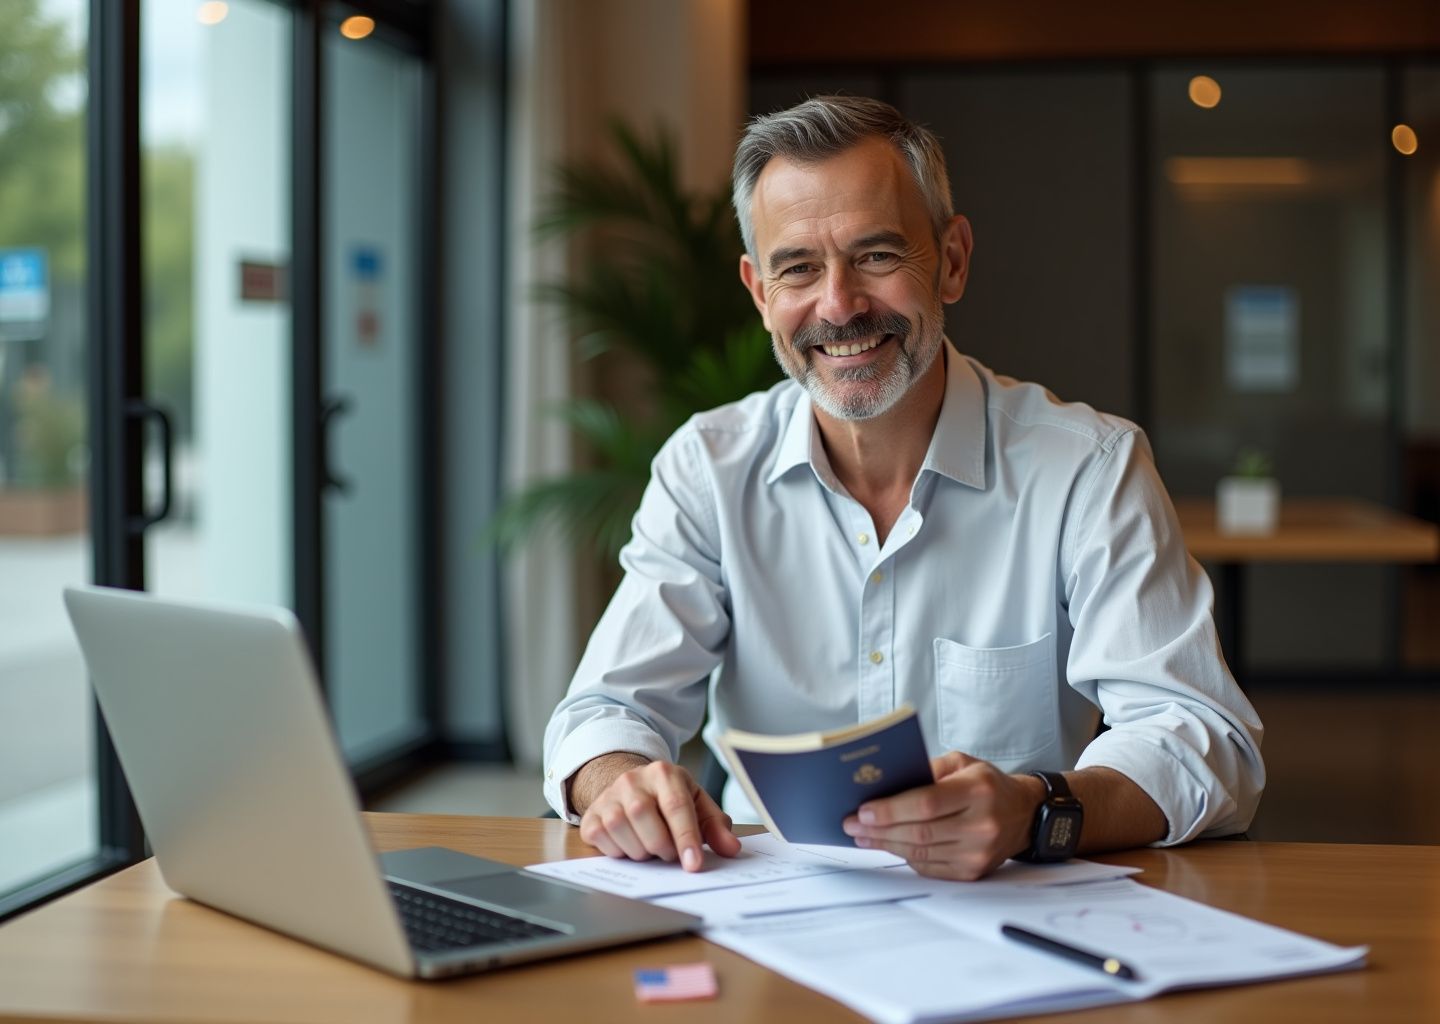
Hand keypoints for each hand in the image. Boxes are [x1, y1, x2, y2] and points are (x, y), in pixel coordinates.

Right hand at [574, 755, 741, 870]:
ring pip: (620, 827)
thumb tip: (731, 848)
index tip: (693, 864)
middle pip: (643, 814)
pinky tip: (630, 846)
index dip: (686, 837)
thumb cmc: (669, 799)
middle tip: (670, 854)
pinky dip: (618, 851)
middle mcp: (633, 780)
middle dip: (661, 844)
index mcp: (664, 773)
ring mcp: (608, 796)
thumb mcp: (697, 805)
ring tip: (651, 849)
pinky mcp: (591, 815)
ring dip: (640, 850)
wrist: (630, 788)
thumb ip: (716, 826)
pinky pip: (601, 839)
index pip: (676, 805)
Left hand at [841, 751, 1044, 879]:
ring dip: (886, 845)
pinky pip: (930, 867)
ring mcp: (978, 852)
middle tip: (851, 824)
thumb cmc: (987, 784)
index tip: (862, 810)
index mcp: (978, 791)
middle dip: (879, 829)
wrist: (1023, 814)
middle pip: (920, 832)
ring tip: (861, 836)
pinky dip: (904, 857)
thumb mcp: (962, 763)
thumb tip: (886, 784)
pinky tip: (887, 846)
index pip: (926, 803)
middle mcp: (981, 824)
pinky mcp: (973, 872)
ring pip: (921, 853)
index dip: (891, 809)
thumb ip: (927, 770)